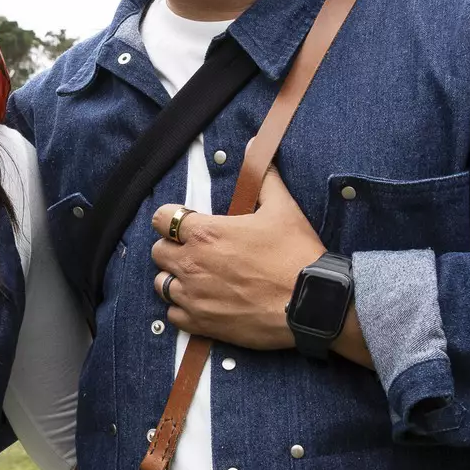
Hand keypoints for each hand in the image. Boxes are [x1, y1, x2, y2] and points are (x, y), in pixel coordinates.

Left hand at [151, 170, 370, 362]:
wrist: (311, 303)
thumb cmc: (296, 254)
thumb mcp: (282, 207)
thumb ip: (262, 176)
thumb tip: (252, 146)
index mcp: (205, 233)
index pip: (162, 218)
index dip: (173, 218)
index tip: (187, 222)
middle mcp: (191, 264)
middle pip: (158, 251)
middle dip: (173, 247)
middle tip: (195, 250)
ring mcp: (193, 296)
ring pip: (161, 283)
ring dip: (175, 278)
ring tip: (197, 277)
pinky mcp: (201, 323)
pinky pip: (173, 314)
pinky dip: (183, 308)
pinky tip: (201, 302)